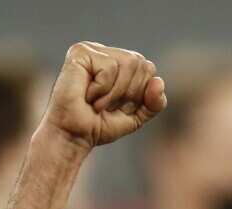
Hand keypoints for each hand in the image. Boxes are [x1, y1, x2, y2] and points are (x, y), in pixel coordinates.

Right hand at [42, 41, 165, 149]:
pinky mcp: (80, 52)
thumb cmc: (99, 125)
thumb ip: (154, 102)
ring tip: (97, 102)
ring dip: (115, 92)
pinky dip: (103, 88)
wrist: (74, 136)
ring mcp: (92, 49)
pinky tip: (87, 95)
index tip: (119, 107)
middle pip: (141, 63)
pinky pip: (110, 67)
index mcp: (119, 63)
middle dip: (129, 93)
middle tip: (107, 105)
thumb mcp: (136, 116)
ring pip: (128, 63)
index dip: (140, 93)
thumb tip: (158, 81)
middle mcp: (105, 52)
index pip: (148, 69)